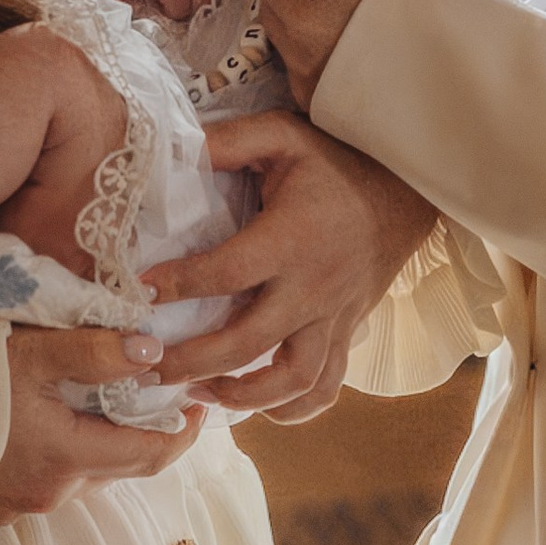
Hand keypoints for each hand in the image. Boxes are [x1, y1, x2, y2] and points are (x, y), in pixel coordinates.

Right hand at [0, 327, 207, 519]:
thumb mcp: (33, 351)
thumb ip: (96, 352)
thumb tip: (155, 350)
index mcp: (69, 458)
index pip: (151, 456)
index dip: (184, 433)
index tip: (202, 404)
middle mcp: (52, 494)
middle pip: (118, 467)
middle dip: (144, 433)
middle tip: (157, 393)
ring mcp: (20, 506)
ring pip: (83, 474)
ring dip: (99, 442)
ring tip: (100, 399)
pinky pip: (48, 480)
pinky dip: (63, 452)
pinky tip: (48, 420)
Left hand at [144, 106, 433, 419]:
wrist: (403, 194)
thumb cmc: (334, 165)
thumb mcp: (284, 136)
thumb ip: (231, 140)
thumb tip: (176, 151)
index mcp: (292, 238)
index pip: (230, 271)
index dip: (183, 283)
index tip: (142, 291)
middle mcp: (313, 287)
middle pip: (249, 341)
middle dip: (193, 360)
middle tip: (147, 365)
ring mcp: (333, 317)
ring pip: (294, 379)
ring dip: (243, 397)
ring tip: (198, 392)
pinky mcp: (346, 334)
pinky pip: (325, 387)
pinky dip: (291, 409)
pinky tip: (253, 405)